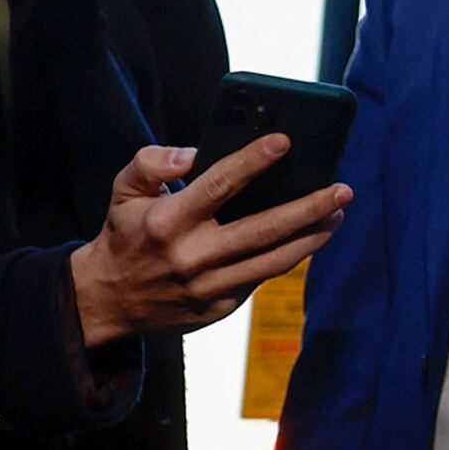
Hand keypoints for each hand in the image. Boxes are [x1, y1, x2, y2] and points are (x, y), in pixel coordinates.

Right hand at [67, 138, 351, 347]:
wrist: (105, 301)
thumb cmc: (124, 234)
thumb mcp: (123, 191)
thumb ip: (152, 162)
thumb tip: (194, 154)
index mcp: (167, 222)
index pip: (218, 186)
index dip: (252, 162)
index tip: (284, 141)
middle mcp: (191, 257)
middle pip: (263, 229)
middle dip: (309, 208)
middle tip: (343, 189)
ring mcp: (207, 287)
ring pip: (274, 261)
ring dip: (313, 237)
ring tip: (338, 213)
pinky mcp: (218, 308)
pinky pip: (261, 278)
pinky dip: (289, 257)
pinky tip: (308, 238)